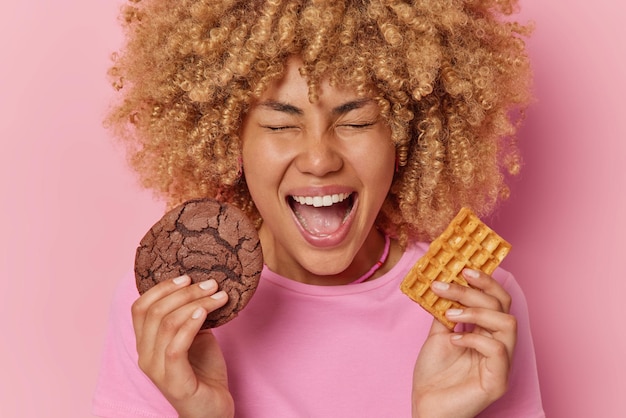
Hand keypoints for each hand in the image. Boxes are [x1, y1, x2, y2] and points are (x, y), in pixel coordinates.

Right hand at [131, 275, 234, 417]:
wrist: (212, 409)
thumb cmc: (203, 372)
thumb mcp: (195, 336)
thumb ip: (189, 316)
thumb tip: (201, 287)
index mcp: (145, 343)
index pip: (140, 307)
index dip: (160, 288)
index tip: (186, 277)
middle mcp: (144, 355)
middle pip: (155, 311)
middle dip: (185, 292)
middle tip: (211, 283)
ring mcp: (156, 370)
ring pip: (167, 324)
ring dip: (195, 303)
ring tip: (218, 295)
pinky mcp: (173, 381)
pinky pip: (176, 346)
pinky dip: (191, 324)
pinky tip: (206, 313)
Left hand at [411, 269, 515, 417]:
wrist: (426, 407)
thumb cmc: (433, 375)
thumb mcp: (438, 334)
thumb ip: (445, 311)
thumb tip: (443, 281)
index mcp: (488, 333)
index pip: (498, 300)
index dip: (485, 281)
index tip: (463, 268)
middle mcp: (500, 345)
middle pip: (503, 305)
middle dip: (474, 291)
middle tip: (446, 285)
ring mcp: (502, 364)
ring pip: (508, 323)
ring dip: (476, 312)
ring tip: (451, 313)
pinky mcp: (499, 381)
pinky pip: (497, 349)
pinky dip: (474, 338)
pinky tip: (454, 340)